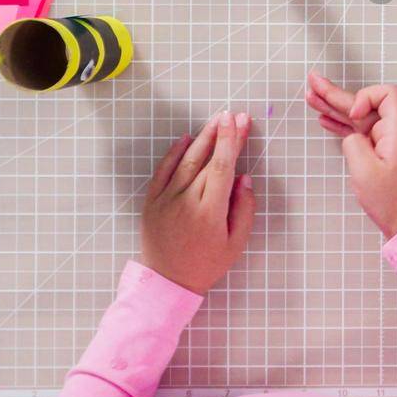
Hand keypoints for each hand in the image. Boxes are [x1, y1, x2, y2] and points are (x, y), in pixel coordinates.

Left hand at [140, 111, 256, 294]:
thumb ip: (245, 210)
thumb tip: (245, 178)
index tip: (238, 121)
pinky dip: (174, 152)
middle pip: (207, 159)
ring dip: (202, 137)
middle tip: (235, 115)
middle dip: (223, 134)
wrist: (167, 282)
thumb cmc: (207, 264)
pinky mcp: (151, 201)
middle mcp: (186, 201)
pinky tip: (185, 138)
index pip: (223, 167)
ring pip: (186, 160)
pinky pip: (163, 170)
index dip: (231, 141)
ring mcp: (165, 200)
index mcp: (210, 212)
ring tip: (215, 121)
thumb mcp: (236, 244)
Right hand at [306, 73, 396, 238]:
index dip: (366, 97)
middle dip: (338, 94)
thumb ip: (353, 144)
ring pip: (359, 118)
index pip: (388, 94)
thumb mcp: (364, 172)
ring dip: (335, 108)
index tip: (354, 116)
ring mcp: (388, 142)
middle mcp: (395, 132)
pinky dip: (343, 126)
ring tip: (311, 97)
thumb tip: (352, 135)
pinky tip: (325, 119)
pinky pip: (361, 133)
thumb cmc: (391, 200)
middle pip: (365, 104)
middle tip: (313, 82)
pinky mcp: (382, 153)